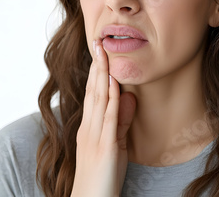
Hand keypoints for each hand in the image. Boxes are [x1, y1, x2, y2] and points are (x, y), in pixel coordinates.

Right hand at [71, 39, 136, 196]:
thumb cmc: (102, 177)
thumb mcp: (114, 145)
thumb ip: (122, 121)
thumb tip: (129, 96)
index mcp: (89, 127)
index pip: (93, 93)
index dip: (96, 71)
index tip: (100, 51)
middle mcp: (89, 127)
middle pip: (93, 90)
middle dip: (97, 65)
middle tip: (99, 42)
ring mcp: (95, 136)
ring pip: (99, 99)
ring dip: (102, 75)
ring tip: (104, 54)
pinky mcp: (104, 147)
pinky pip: (109, 118)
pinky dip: (112, 99)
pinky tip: (115, 84)